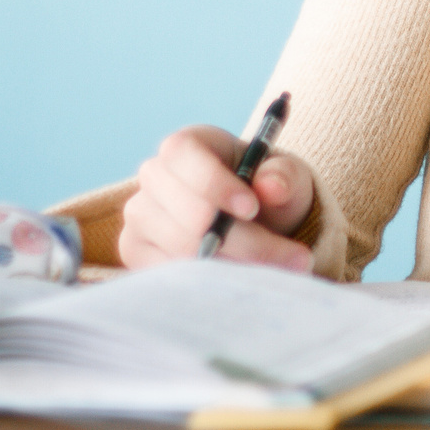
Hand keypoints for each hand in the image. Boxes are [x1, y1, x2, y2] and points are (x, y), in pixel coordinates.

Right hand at [118, 124, 318, 273]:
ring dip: (237, 266)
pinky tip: (244, 281)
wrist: (252, 222)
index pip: (183, 155)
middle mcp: (153, 177)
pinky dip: (212, 283)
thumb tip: (272, 186)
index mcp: (185, 146)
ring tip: (280, 271)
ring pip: (183, 250)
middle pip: (188, 214)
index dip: (215, 183)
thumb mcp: (284, 176)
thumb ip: (283, 176)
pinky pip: (171, 275)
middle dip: (243, 240)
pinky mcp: (136, 252)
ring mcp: (140, 216)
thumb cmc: (264, 190)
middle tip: (293, 256)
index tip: (252, 209)